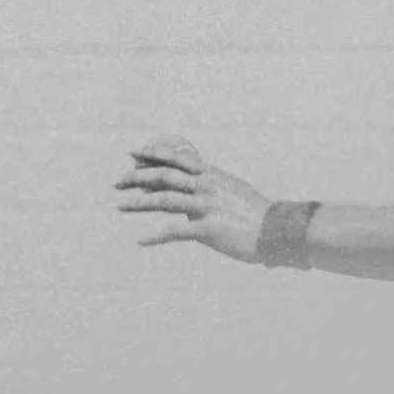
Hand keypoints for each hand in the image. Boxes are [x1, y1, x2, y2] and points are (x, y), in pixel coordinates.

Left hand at [116, 134, 271, 262]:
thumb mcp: (229, 189)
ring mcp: (207, 206)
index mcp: (211, 174)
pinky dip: (155, 236)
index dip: (152, 154)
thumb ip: (206, 187)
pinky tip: (140, 241)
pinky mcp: (208, 229)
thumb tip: (181, 191)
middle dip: (136, 178)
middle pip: (164, 176)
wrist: (277, 229)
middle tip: (116, 183)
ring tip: (118, 206)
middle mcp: (206, 186)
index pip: (176, 158)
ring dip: (138, 203)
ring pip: (164, 200)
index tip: (132, 152)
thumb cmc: (254, 212)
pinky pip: (175, 232)